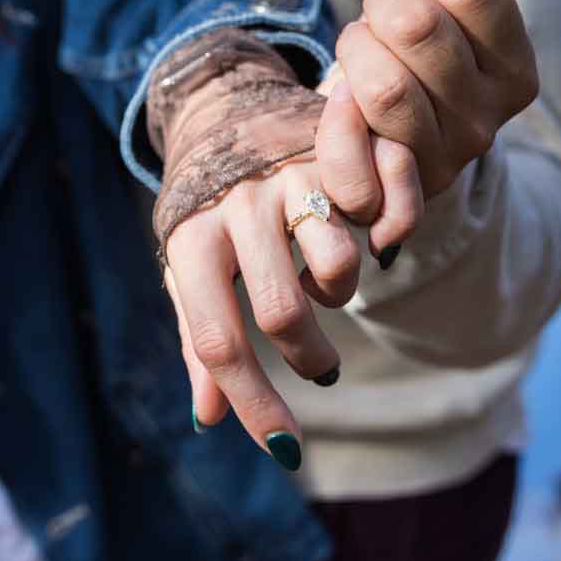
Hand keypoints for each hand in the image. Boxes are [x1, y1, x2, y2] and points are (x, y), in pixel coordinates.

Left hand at [162, 154, 360, 462]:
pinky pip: (372, 220)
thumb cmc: (204, 212)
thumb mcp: (188, 269)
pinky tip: (356, 241)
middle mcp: (235, 206)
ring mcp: (286, 176)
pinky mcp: (331, 154)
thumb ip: (198, 337)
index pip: (219, 341)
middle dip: (308, 357)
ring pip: (336, 266)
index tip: (287, 447)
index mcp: (190, 241)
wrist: (225, 113)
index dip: (254, 404)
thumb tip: (207, 420)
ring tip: (323, 288)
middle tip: (318, 367)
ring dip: (338, 295)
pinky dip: (373, 246)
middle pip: (282, 312)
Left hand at [318, 0, 538, 232]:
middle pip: (418, 27)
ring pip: (382, 87)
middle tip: (376, 18)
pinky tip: (341, 103)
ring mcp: (443, 160)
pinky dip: (337, 119)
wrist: (391, 138)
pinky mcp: (392, 193)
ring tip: (360, 53)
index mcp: (516, 69)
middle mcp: (488, 119)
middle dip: (380, 5)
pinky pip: (354, 152)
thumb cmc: (419, 49)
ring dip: (353, 52)